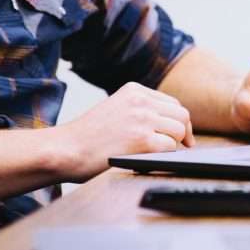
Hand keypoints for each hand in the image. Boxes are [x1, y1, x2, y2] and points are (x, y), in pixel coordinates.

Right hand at [52, 82, 193, 181]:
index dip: (178, 121)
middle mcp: (140, 101)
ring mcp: (142, 119)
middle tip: (183, 147)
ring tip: (159, 153)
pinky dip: (166, 156)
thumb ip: (139, 110)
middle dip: (183, 132)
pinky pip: (170, 147)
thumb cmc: (88, 136)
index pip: (172, 103)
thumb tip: (171, 124)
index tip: (180, 135)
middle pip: (181, 114)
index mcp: (134, 90)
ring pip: (179, 130)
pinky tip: (152, 159)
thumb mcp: (115, 109)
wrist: (66, 149)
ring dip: (173, 144)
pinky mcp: (143, 140)